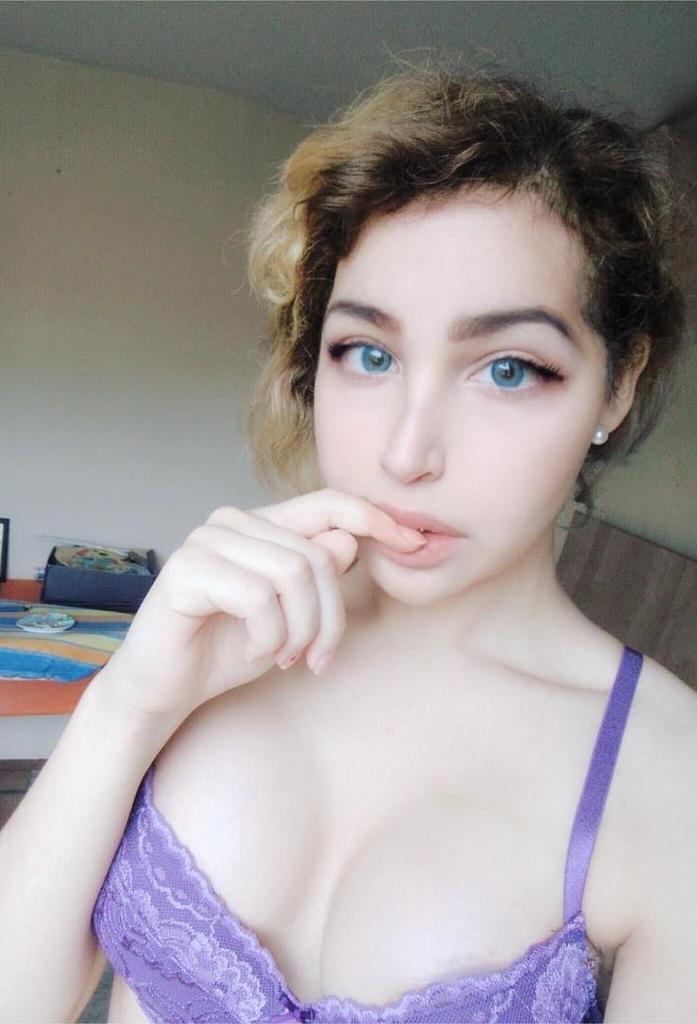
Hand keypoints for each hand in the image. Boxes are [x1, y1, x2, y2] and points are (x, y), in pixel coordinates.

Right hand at [97, 488, 425, 722]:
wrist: (164, 687)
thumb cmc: (228, 647)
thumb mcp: (292, 614)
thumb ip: (318, 574)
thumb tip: (351, 540)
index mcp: (262, 524)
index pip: (330, 502)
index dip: (376, 519)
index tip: (415, 544)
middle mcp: (232, 522)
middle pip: (319, 553)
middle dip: (330, 617)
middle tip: (317, 658)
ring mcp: (206, 541)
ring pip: (294, 573)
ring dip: (300, 631)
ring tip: (284, 657)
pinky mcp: (186, 569)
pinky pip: (259, 597)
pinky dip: (268, 637)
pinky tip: (254, 652)